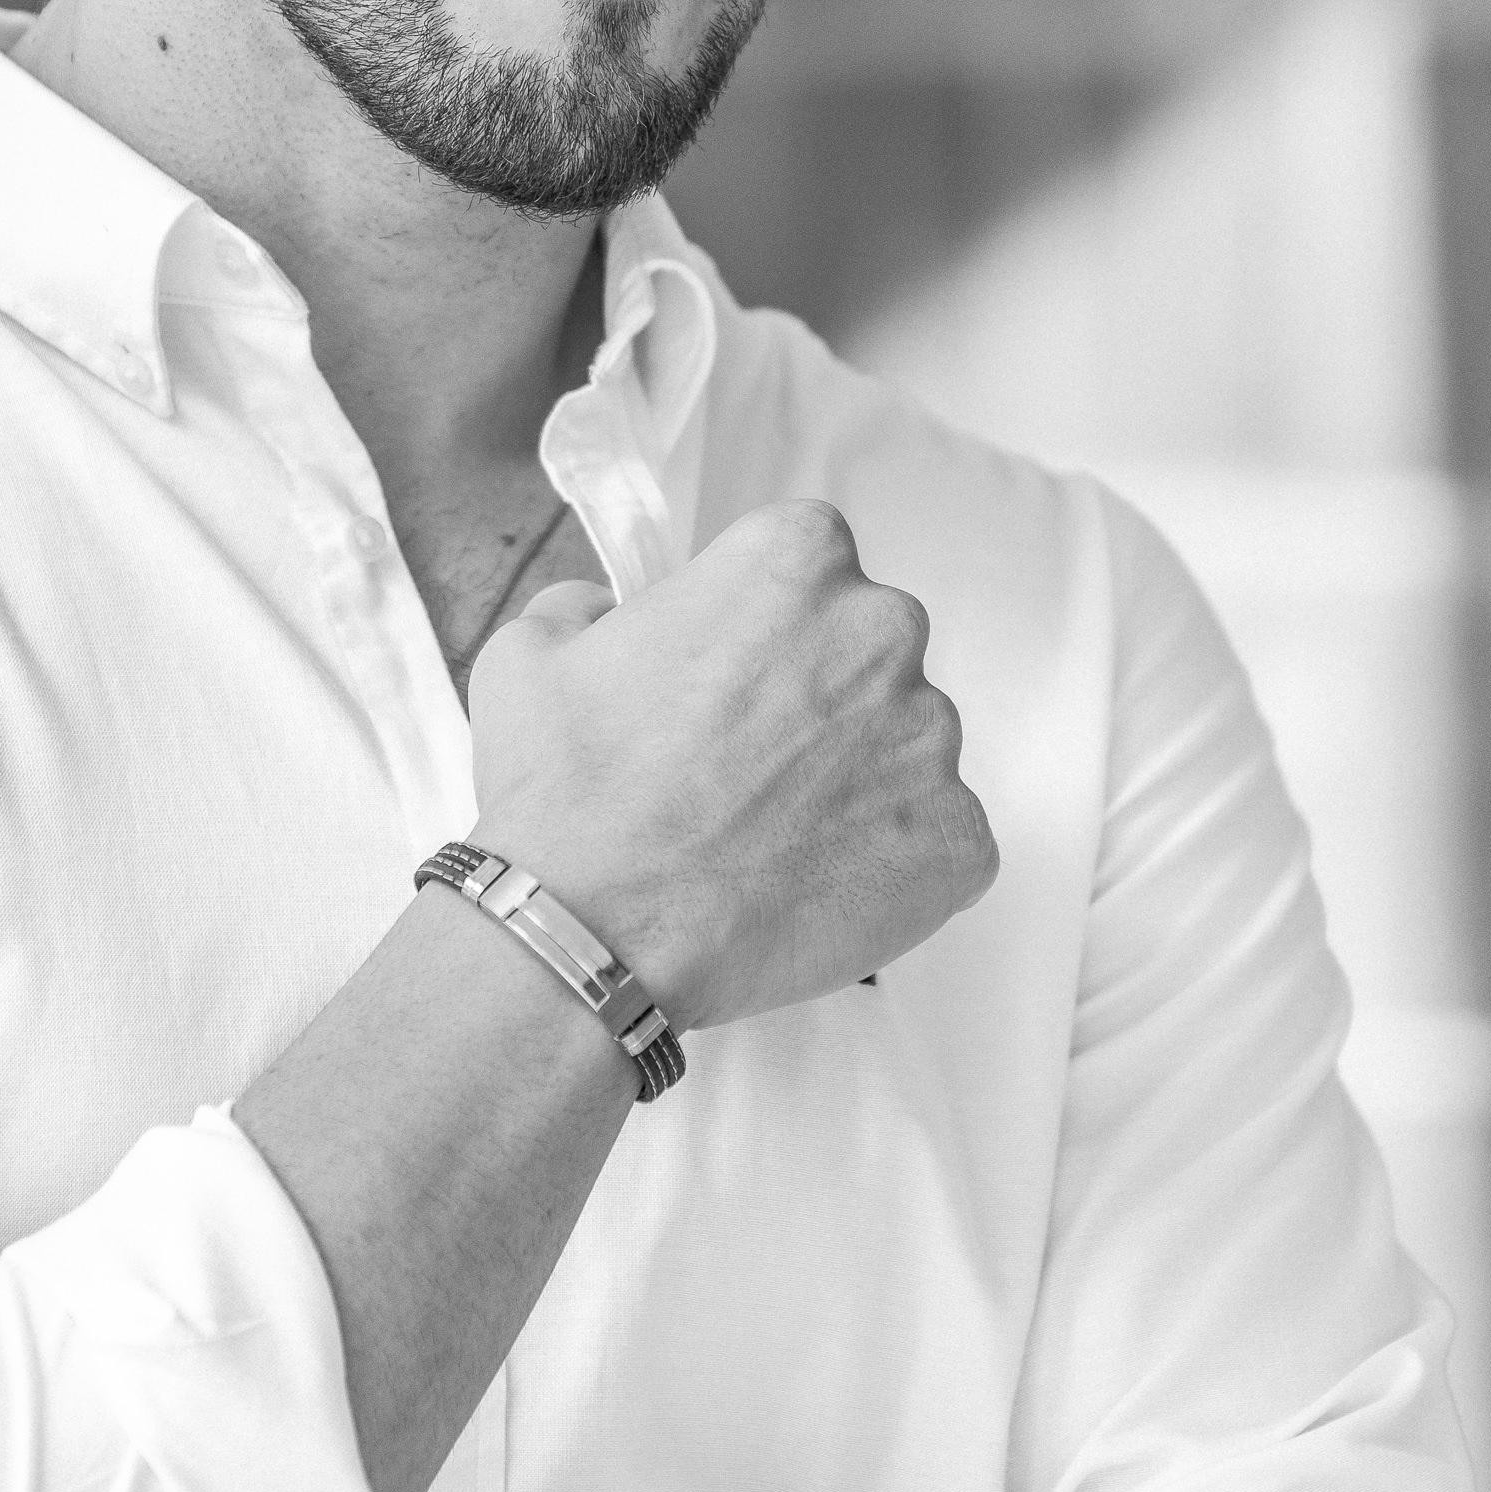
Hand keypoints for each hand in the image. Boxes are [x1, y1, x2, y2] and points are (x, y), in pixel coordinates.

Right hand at [466, 499, 995, 1029]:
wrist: (591, 935)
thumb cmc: (563, 789)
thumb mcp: (532, 651)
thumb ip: (588, 607)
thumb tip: (602, 616)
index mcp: (795, 556)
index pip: (807, 561)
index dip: (760, 623)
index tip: (725, 675)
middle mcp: (882, 630)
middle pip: (868, 647)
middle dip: (817, 696)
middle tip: (740, 766)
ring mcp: (931, 741)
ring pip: (903, 747)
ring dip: (851, 781)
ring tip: (764, 841)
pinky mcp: (958, 844)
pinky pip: (934, 842)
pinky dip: (883, 866)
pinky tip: (804, 890)